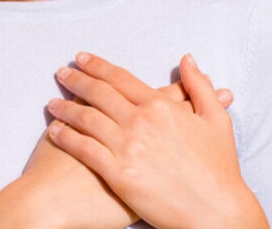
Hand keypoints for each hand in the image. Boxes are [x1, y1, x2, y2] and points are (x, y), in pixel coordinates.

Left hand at [46, 52, 266, 228]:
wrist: (216, 212)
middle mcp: (140, 122)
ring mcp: (127, 148)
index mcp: (161, 106)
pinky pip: (84, 150)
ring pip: (87, 119)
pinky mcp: (118, 174)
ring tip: (52, 102)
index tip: (82, 59)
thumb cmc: (219, 169)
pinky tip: (54, 132)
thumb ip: (198, 86)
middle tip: (61, 73)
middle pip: (99, 93)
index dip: (98, 66)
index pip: (121, 78)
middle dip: (76, 80)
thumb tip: (188, 59)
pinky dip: (66, 138)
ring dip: (65, 108)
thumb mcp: (217, 120)